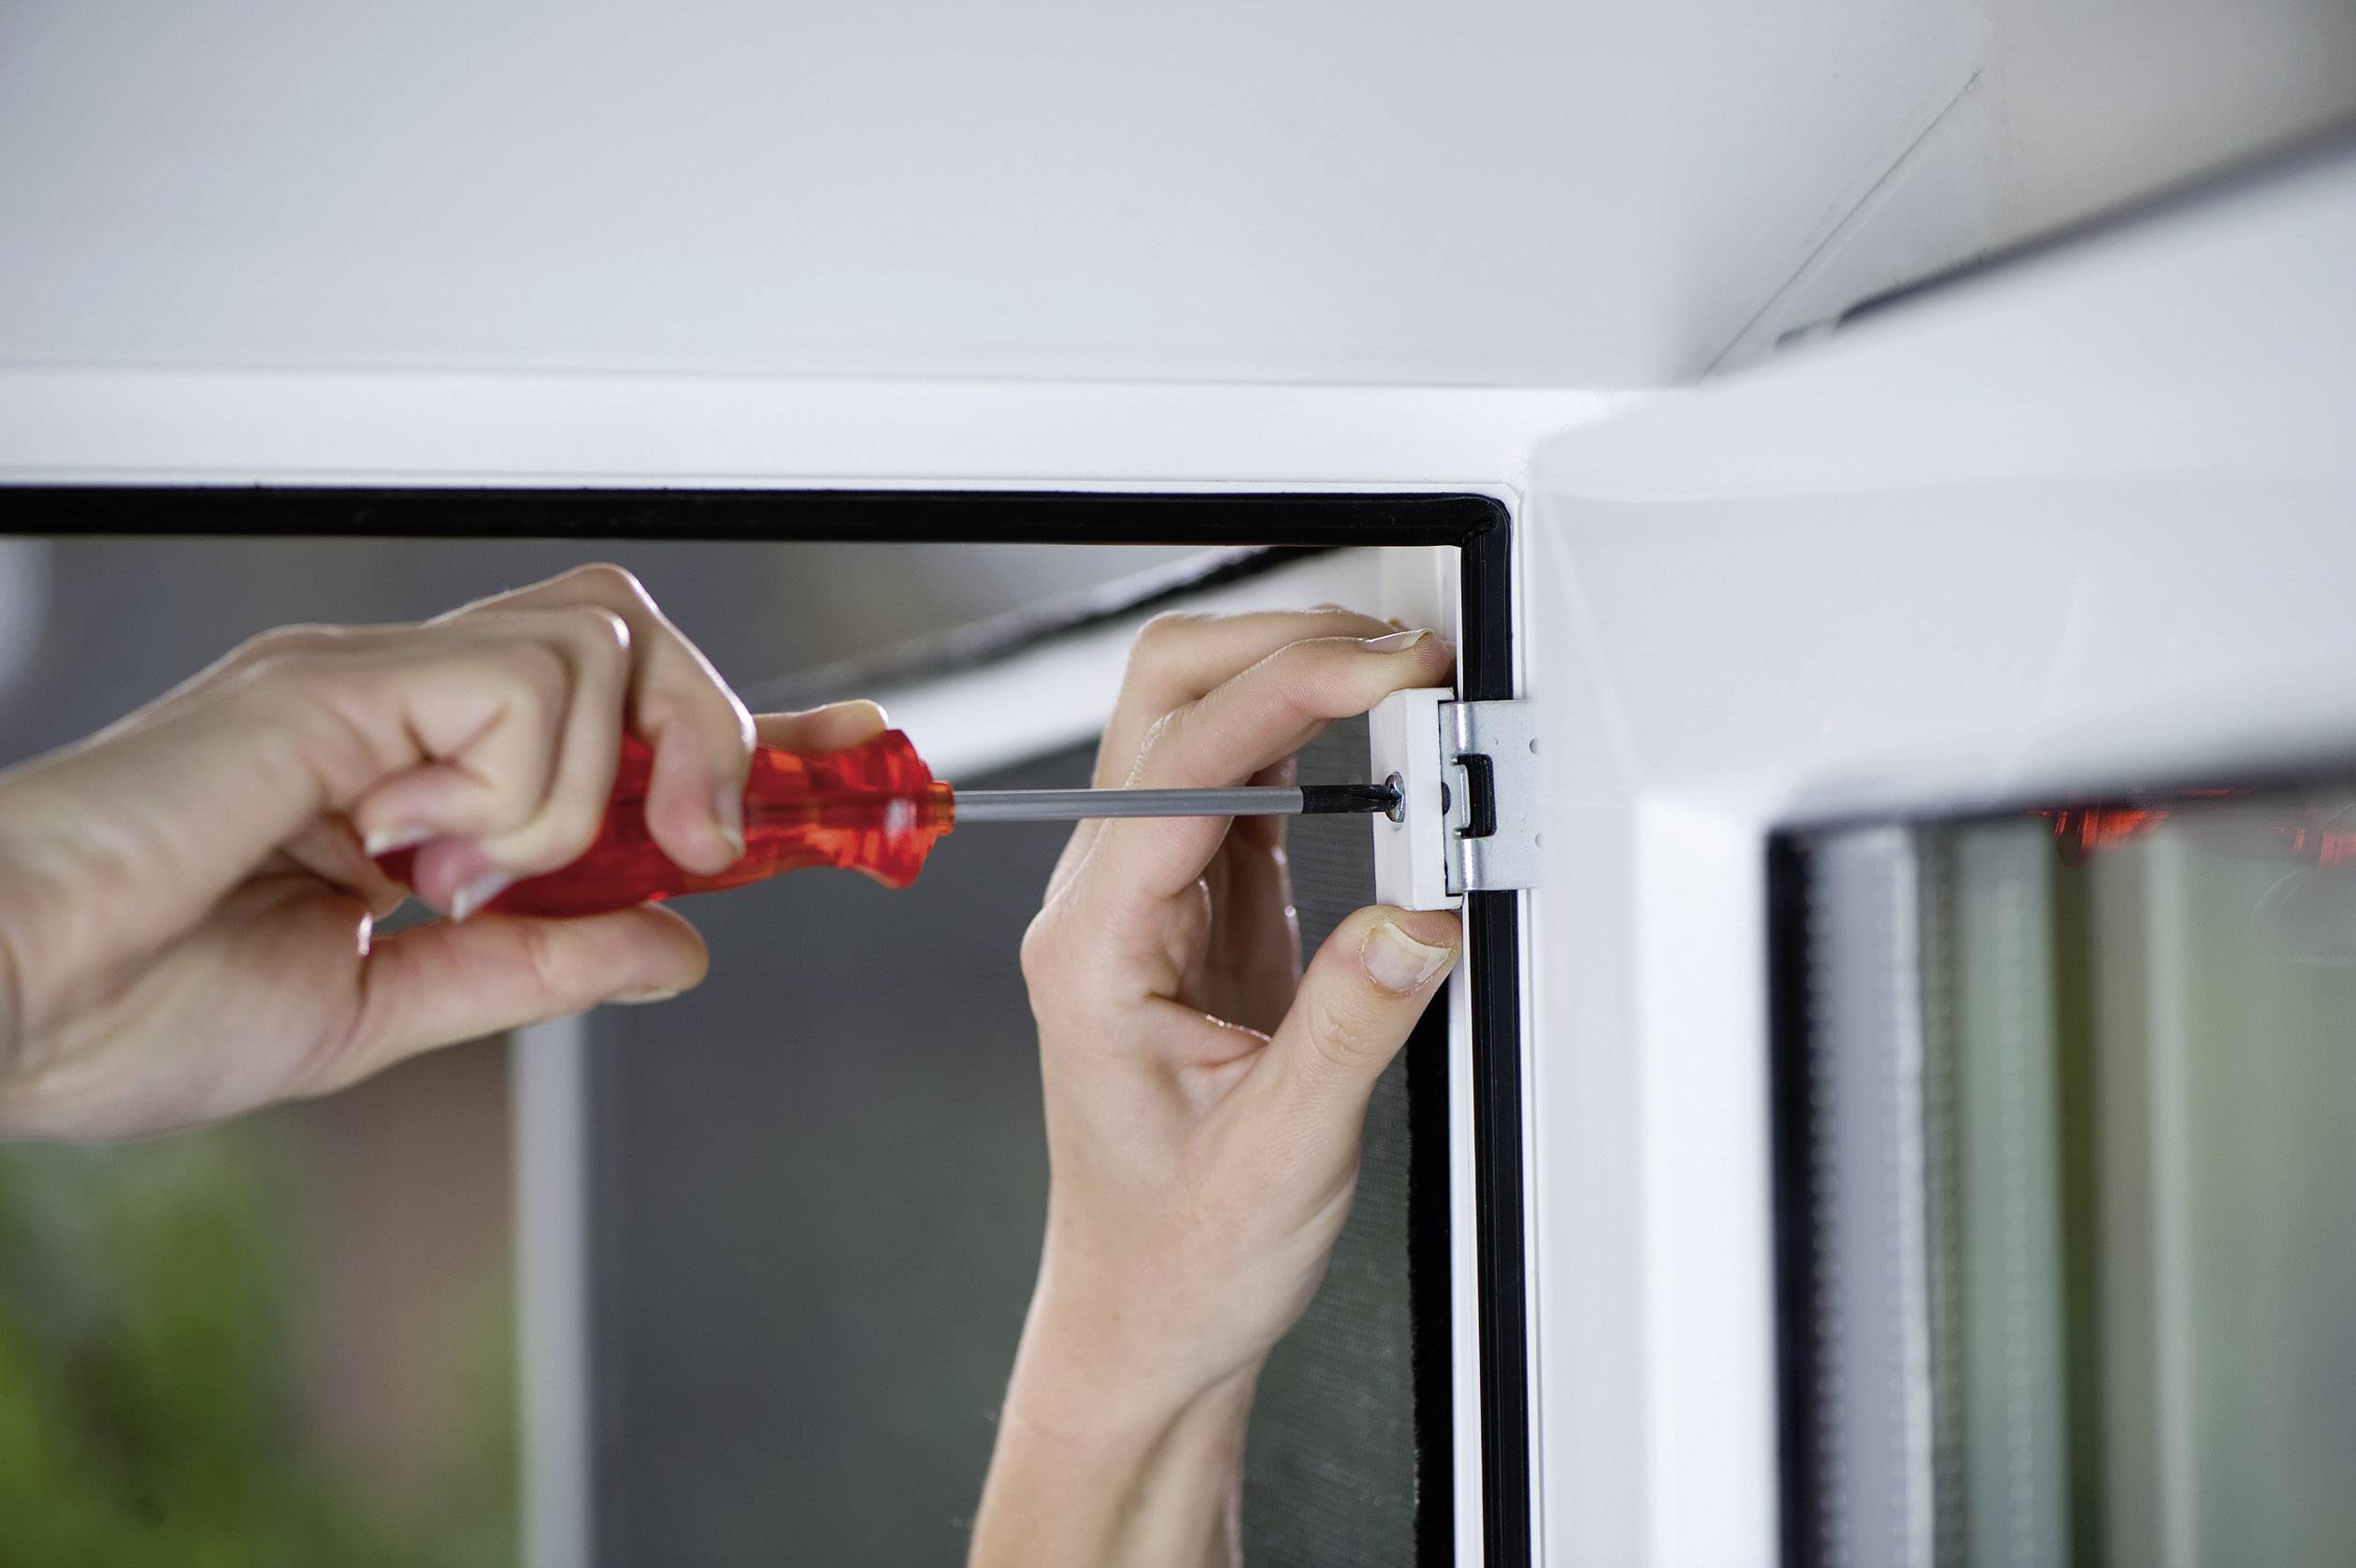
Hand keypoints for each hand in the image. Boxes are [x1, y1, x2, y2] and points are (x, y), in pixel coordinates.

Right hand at [0, 563, 882, 1140]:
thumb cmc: (130, 1009)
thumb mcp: (390, 1008)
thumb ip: (535, 963)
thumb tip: (677, 944)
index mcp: (417, 768)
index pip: (621, 709)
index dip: (750, 730)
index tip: (851, 762)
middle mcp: (403, 701)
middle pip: (633, 635)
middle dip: (716, 735)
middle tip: (701, 844)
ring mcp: (371, 678)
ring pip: (600, 643)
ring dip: (583, 791)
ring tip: (456, 872)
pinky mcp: (334, 682)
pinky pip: (522, 686)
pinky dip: (519, 790)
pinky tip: (414, 848)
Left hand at [970, 610, 1460, 1567]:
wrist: (1147, 1319)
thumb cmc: (1178, 1257)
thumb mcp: (1282, 1154)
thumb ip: (1352, 1022)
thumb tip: (1422, 910)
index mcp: (1094, 948)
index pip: (1182, 766)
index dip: (1290, 691)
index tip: (1387, 670)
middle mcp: (1104, 904)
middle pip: (1167, 702)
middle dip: (1283, 649)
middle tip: (1403, 659)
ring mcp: (1148, 898)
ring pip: (1202, 725)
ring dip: (1297, 681)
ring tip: (1403, 686)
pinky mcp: (1202, 909)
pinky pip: (1246, 784)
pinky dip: (1312, 742)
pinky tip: (1374, 748)